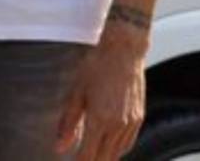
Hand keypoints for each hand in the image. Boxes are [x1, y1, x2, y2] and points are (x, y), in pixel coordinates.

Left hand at [55, 21, 147, 158]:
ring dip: (105, 158)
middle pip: (104, 158)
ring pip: (117, 153)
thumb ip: (68, 122)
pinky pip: (128, 143)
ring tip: (92, 157)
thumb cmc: (97, 66)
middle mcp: (117, 126)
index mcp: (99, 120)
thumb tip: (59, 146)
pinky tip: (109, 147)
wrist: (124, 50)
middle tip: (81, 160)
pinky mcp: (139, 118)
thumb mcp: (76, 92)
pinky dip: (118, 150)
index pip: (88, 156)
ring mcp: (131, 123)